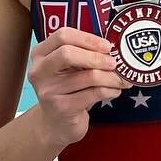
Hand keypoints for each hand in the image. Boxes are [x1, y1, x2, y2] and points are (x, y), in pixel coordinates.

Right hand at [28, 26, 124, 149]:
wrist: (57, 124)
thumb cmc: (68, 90)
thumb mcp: (70, 69)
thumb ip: (83, 54)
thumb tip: (112, 47)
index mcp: (40, 54)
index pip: (63, 35)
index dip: (88, 39)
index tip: (107, 46)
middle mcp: (39, 71)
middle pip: (67, 53)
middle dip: (96, 57)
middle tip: (114, 63)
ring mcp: (48, 90)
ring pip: (87, 76)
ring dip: (110, 77)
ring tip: (120, 80)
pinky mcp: (61, 108)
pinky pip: (93, 93)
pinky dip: (109, 90)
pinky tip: (114, 91)